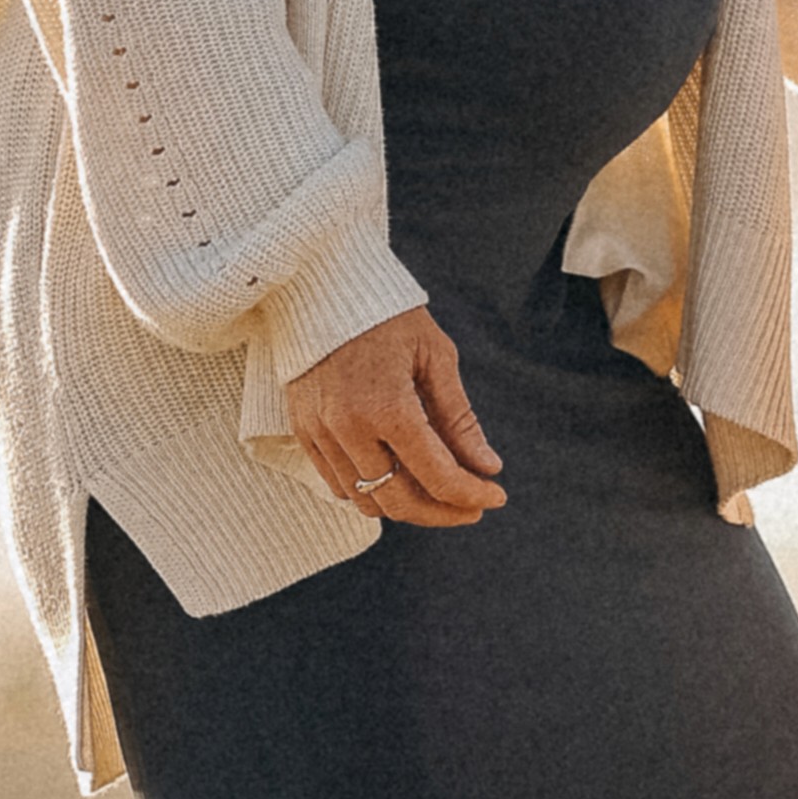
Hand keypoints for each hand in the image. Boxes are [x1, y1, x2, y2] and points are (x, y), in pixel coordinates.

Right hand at [286, 307, 505, 524]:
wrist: (322, 286)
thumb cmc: (387, 316)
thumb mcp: (435, 357)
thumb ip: (459, 419)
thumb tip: (487, 467)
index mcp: (388, 408)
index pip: (437, 476)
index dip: (471, 495)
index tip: (495, 496)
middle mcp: (348, 429)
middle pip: (400, 501)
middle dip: (442, 512)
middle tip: (471, 506)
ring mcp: (319, 434)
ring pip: (365, 501)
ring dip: (406, 505)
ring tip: (437, 490)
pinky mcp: (302, 431)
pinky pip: (337, 484)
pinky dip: (369, 491)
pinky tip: (397, 476)